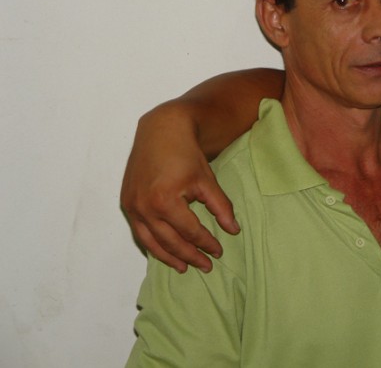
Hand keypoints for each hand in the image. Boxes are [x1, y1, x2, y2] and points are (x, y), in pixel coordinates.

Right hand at [120, 103, 238, 272]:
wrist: (160, 131)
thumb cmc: (186, 154)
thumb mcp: (207, 180)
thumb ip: (221, 207)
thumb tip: (234, 231)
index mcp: (165, 201)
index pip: (189, 231)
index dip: (206, 243)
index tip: (218, 252)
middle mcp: (144, 207)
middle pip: (170, 241)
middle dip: (189, 256)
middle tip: (206, 266)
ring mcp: (132, 206)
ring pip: (151, 242)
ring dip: (168, 257)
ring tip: (184, 267)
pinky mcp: (127, 203)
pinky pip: (140, 232)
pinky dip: (152, 245)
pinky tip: (165, 252)